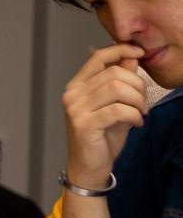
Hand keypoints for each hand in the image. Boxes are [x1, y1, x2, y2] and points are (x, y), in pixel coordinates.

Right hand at [62, 44, 147, 185]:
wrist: (89, 167)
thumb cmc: (101, 136)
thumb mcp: (115, 104)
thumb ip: (120, 80)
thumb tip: (131, 57)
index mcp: (77, 86)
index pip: (98, 57)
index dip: (121, 50)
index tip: (140, 52)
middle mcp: (72, 95)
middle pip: (114, 73)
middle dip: (138, 85)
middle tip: (144, 102)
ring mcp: (75, 109)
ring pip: (117, 89)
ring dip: (138, 101)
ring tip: (141, 113)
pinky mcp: (83, 124)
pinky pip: (118, 110)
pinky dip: (134, 115)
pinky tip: (137, 123)